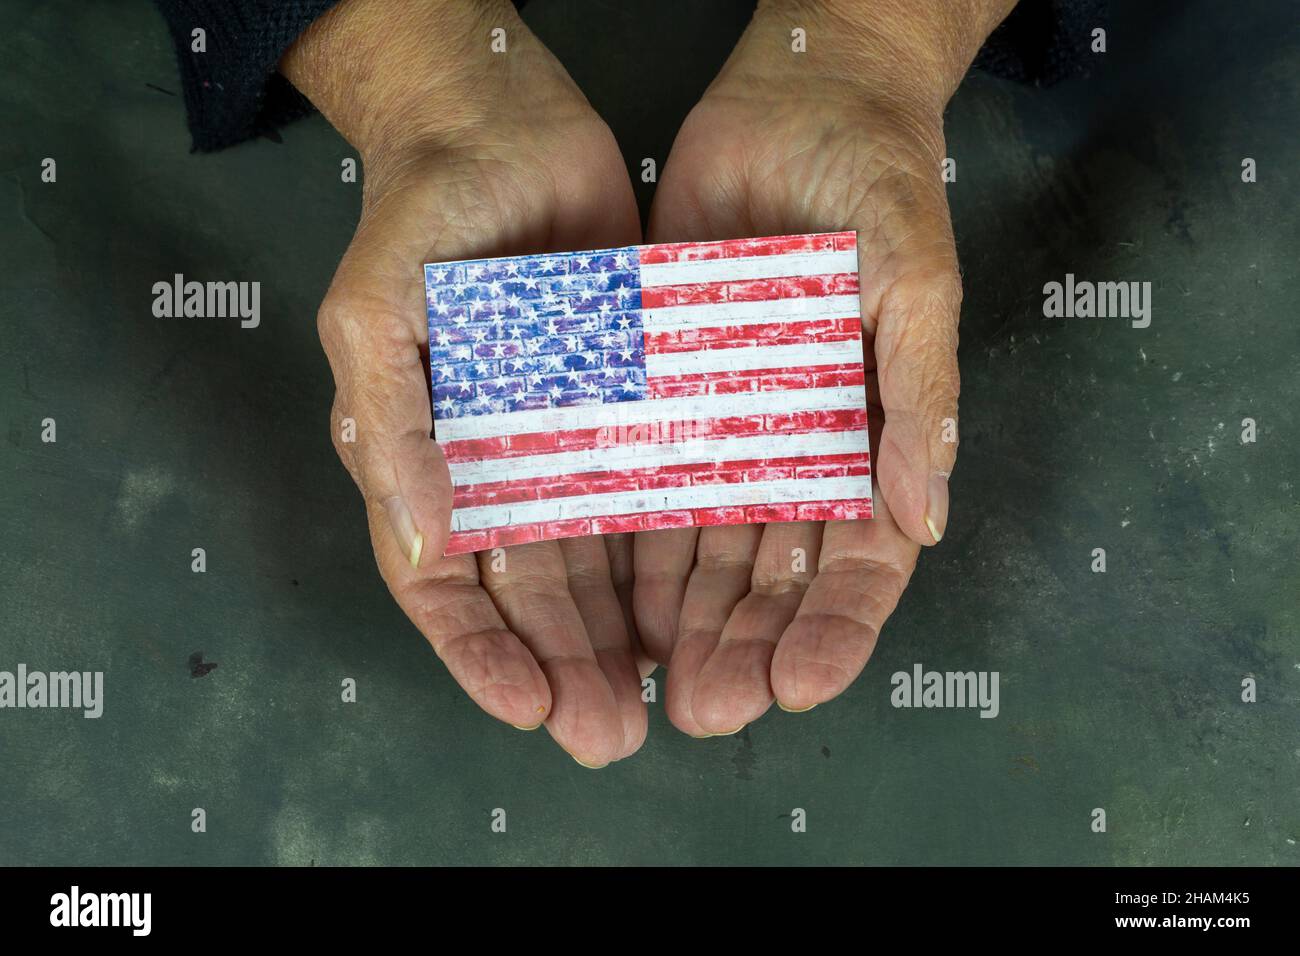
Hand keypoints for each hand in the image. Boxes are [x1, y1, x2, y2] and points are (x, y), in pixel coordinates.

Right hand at [284, 0, 646, 765]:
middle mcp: (498, 463)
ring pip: (598, 556)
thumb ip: (389, 423)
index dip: (478, 652)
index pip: (444, 579)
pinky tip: (697, 600)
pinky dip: (669, 548)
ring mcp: (567, 439)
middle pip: (532, 588)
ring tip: (660, 692)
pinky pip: (652, 488)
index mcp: (423, 457)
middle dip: (566, 662)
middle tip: (608, 730)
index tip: (525, 707)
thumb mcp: (375, 311)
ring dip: (623, 629)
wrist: (500, 126)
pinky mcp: (630, 404)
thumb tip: (418, 539)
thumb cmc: (419, 211)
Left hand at [633, 0, 1013, 734]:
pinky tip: (611, 592)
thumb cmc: (879, 183)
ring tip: (653, 675)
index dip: (838, 627)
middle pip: (774, 572)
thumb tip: (927, 520)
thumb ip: (920, 400)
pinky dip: (632, 538)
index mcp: (871, 436)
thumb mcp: (917, 283)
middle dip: (746, 643)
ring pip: (706, 543)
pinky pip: (648, 475)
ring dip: (684, 614)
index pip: (861, 558)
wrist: (801, 100)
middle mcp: (797, 446)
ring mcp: (730, 425)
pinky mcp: (668, 391)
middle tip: (710, 708)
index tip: (803, 685)